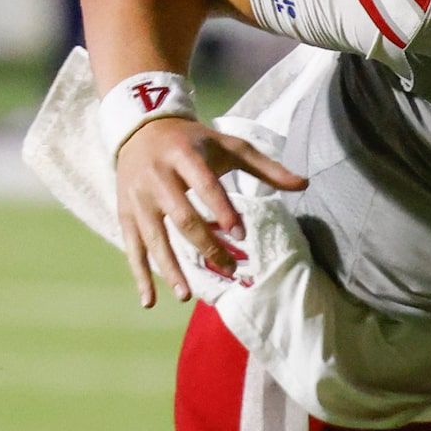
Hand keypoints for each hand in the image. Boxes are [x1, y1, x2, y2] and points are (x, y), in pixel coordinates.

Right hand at [113, 117, 305, 307]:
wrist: (140, 129)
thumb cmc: (192, 141)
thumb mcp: (227, 146)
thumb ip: (264, 166)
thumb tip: (305, 183)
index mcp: (184, 156)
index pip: (204, 185)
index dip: (222, 210)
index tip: (240, 235)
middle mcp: (158, 176)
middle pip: (181, 216)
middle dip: (205, 245)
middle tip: (228, 269)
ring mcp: (138, 197)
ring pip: (154, 237)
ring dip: (170, 268)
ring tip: (186, 296)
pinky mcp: (125, 213)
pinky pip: (133, 247)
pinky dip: (140, 275)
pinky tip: (150, 301)